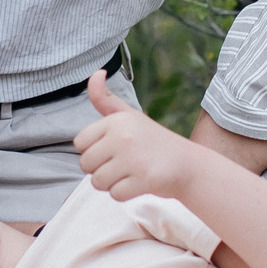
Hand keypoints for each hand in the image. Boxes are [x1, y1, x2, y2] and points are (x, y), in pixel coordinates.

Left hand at [73, 72, 194, 201]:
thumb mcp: (129, 116)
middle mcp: (123, 136)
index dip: (93, 150)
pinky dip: (126, 194)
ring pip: (98, 182)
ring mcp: (133, 158)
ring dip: (112, 183)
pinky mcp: (144, 179)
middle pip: (85, 165)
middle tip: (123, 163)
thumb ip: (105, 98)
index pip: (80, 143)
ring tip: (131, 172)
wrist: (186, 164)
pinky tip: (139, 182)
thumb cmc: (152, 141)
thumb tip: (96, 72)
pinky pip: (115, 195)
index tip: (112, 148)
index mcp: (116, 120)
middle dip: (101, 169)